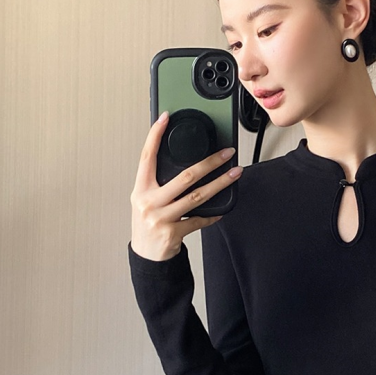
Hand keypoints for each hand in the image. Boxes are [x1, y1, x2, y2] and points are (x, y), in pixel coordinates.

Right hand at [130, 111, 242, 261]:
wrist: (146, 256)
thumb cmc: (148, 225)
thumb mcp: (145, 201)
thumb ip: (158, 184)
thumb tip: (183, 165)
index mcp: (141, 188)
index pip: (147, 156)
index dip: (154, 135)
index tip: (165, 118)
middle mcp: (149, 201)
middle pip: (185, 176)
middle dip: (210, 162)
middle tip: (227, 152)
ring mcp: (161, 217)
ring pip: (197, 196)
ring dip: (220, 183)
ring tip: (234, 174)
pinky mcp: (173, 232)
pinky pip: (199, 219)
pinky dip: (212, 214)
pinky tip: (222, 209)